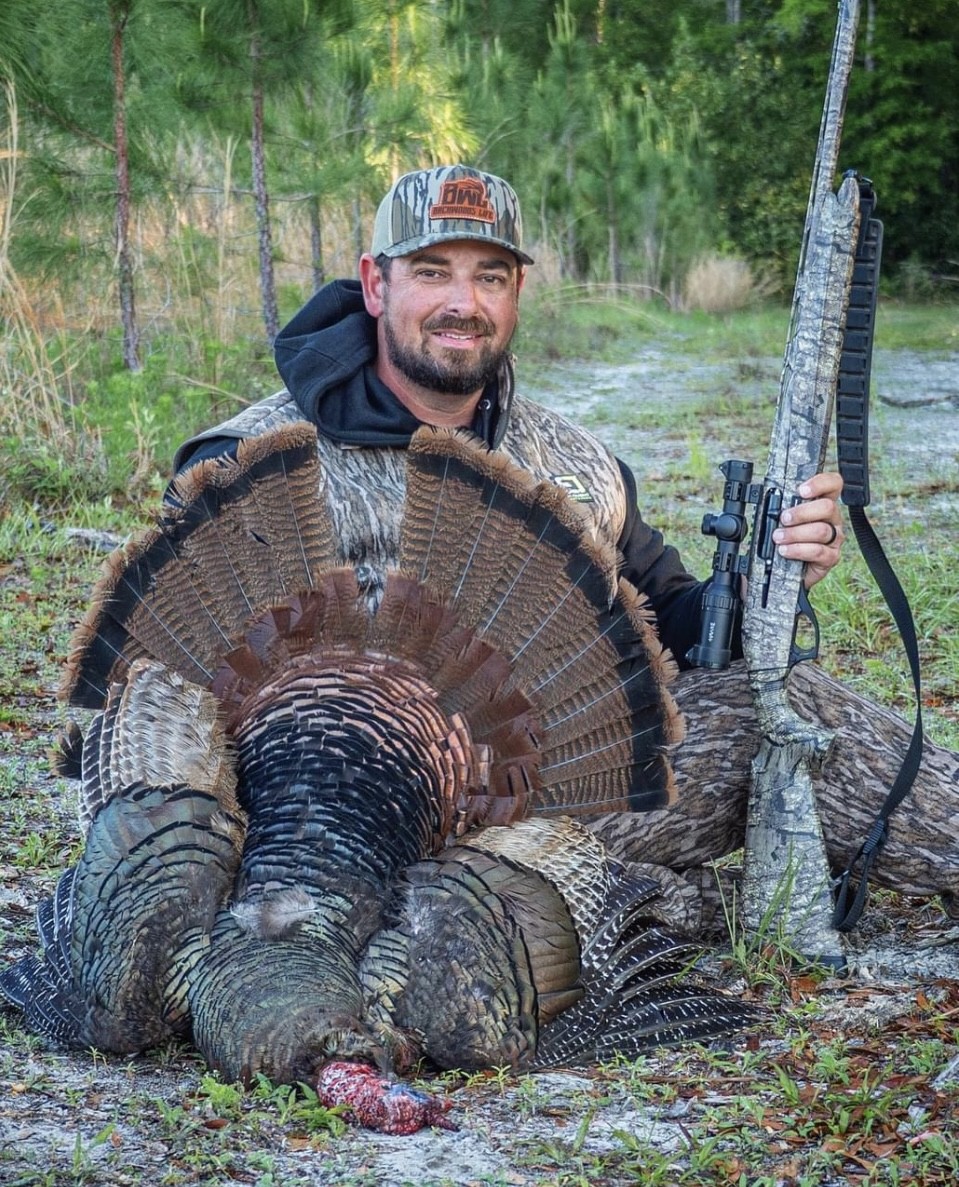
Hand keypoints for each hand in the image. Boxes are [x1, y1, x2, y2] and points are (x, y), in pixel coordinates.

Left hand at [772, 471, 843, 589]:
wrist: (786, 568)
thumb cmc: (786, 539)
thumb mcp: (783, 520)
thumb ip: (784, 507)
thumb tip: (771, 501)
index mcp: (822, 503)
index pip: (833, 484)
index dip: (820, 483)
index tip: (801, 490)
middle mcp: (832, 519)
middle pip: (828, 507)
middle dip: (802, 512)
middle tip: (783, 518)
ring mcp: (834, 538)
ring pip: (821, 530)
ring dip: (795, 533)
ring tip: (778, 537)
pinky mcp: (831, 557)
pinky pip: (818, 551)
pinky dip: (798, 550)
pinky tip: (785, 550)